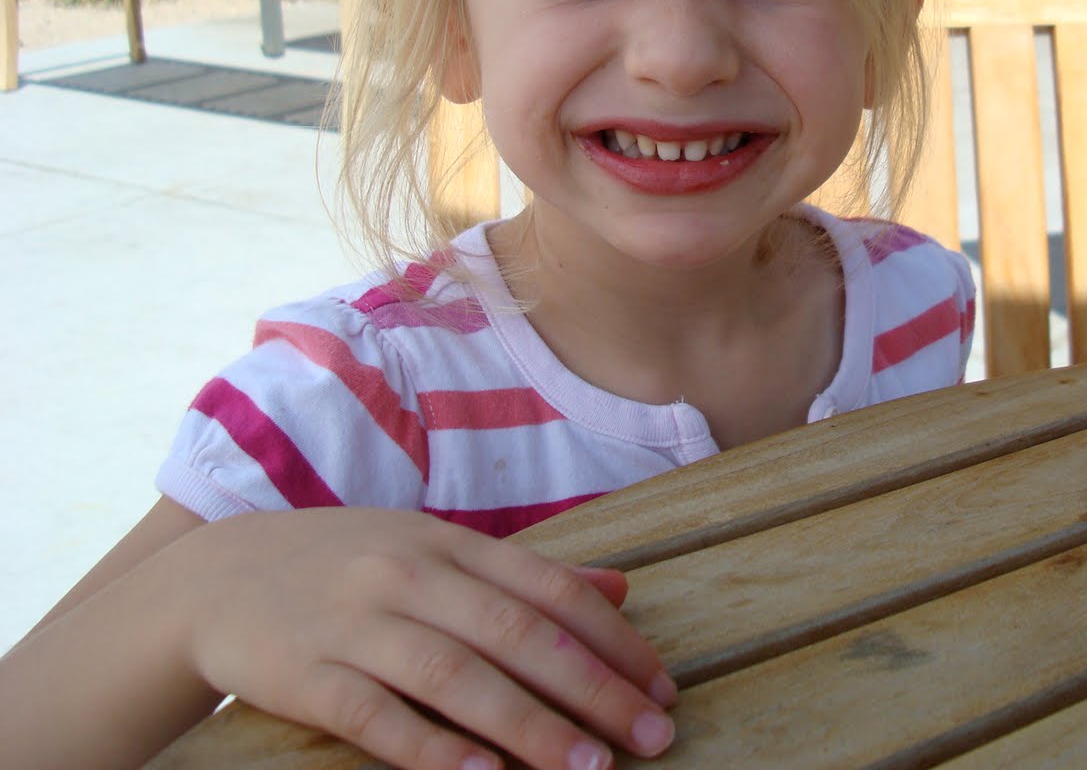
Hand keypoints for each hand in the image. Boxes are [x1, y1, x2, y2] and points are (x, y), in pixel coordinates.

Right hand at [161, 508, 675, 769]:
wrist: (218, 577)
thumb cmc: (349, 565)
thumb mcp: (436, 548)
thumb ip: (527, 574)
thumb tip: (621, 589)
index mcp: (451, 545)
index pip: (551, 590)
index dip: (614, 641)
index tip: (662, 687)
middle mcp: (411, 576)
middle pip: (518, 634)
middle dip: (593, 688)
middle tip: (652, 736)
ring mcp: (357, 624)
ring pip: (458, 677)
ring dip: (530, 726)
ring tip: (589, 767)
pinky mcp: (307, 677)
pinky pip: (377, 716)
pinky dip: (432, 749)